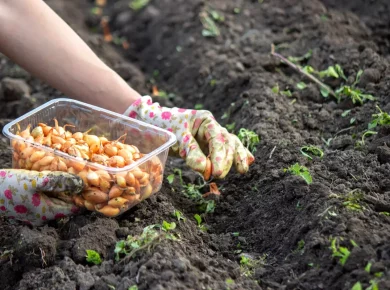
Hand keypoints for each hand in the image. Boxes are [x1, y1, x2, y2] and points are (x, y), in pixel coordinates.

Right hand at [0, 169, 83, 225]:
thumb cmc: (8, 186)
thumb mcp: (35, 181)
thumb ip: (58, 181)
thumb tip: (81, 183)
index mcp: (48, 213)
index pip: (75, 209)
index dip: (85, 197)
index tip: (94, 184)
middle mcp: (43, 216)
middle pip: (66, 204)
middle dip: (76, 191)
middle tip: (87, 175)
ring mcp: (35, 211)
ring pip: (57, 199)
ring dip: (65, 188)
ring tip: (74, 173)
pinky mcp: (28, 204)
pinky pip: (46, 196)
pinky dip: (53, 188)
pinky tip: (55, 175)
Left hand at [124, 96, 254, 178]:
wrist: (156, 121)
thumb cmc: (166, 125)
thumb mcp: (176, 137)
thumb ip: (191, 151)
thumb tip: (204, 169)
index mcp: (206, 120)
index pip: (218, 139)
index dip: (220, 156)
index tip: (217, 171)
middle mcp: (212, 127)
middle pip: (226, 143)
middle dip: (225, 160)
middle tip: (218, 176)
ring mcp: (212, 135)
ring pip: (230, 145)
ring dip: (236, 157)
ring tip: (243, 170)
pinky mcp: (209, 144)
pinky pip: (226, 149)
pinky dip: (237, 154)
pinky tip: (248, 161)